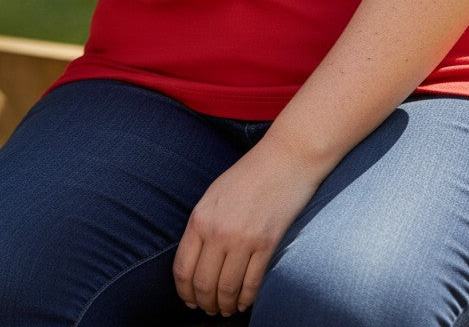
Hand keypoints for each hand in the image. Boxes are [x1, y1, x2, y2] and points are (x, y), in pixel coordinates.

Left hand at [172, 133, 322, 316]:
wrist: (285, 158)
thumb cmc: (250, 173)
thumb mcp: (215, 194)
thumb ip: (203, 224)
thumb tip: (197, 258)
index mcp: (200, 217)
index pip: (183, 267)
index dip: (184, 291)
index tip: (189, 300)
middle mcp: (218, 231)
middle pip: (203, 283)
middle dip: (204, 303)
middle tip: (209, 310)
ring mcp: (243, 239)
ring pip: (226, 288)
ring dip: (225, 305)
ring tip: (226, 309)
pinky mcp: (267, 244)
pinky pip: (252, 283)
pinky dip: (246, 299)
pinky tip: (244, 302)